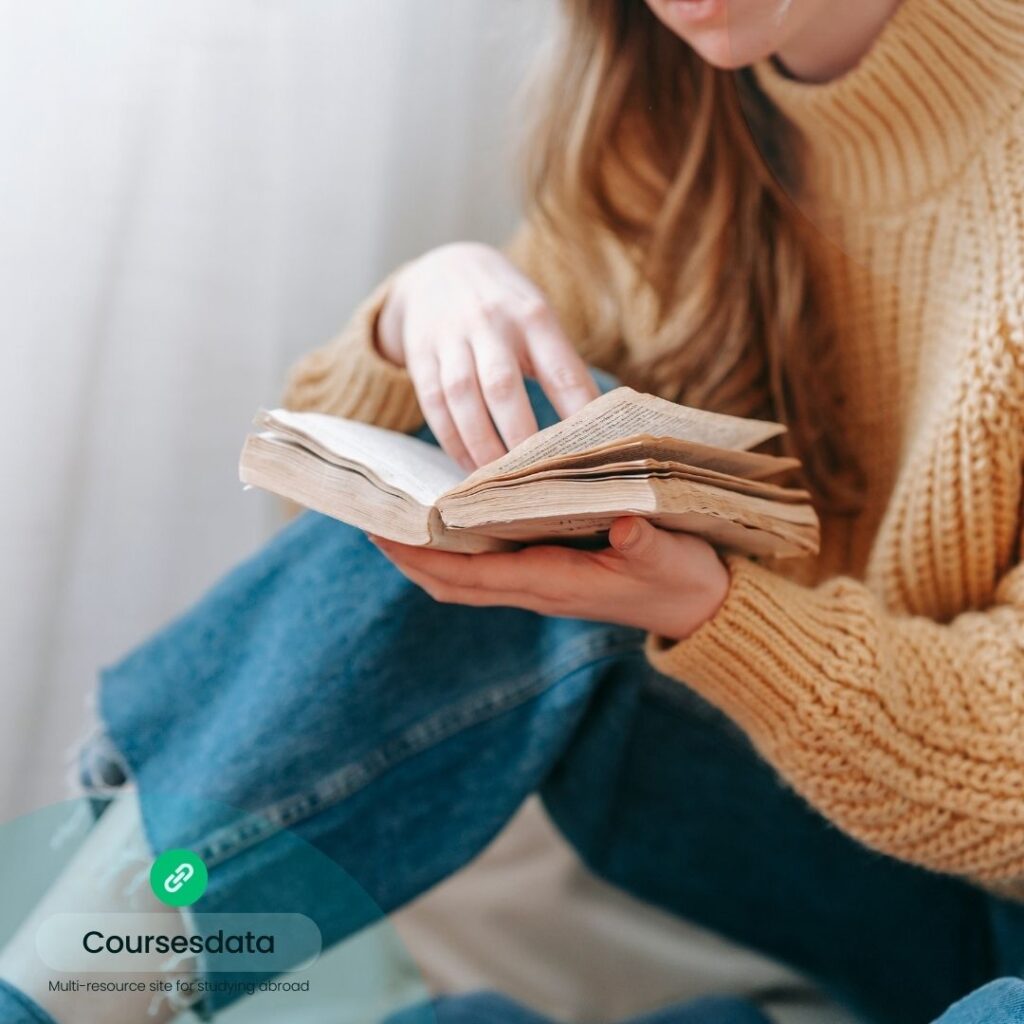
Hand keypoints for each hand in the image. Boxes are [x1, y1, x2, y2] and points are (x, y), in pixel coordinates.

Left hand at [371, 517, 729, 641]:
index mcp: (555, 582)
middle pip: (454, 583)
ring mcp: (540, 587)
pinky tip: (450, 525)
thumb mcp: (670, 556)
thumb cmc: (682, 577)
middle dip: (410, 558)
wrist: (700, 608)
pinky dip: (458, 554)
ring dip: (428, 558)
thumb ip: (646, 542)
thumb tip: (625, 521)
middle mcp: (537, 589)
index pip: (473, 575)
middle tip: (371, 522)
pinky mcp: (550, 578)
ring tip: (397, 522)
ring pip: (466, 580)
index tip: (384, 532)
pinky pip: (488, 572)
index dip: (425, 557)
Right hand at [377, 242, 598, 469]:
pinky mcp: (421, 354)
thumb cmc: (507, 308)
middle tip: (536, 478)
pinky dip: (452, 440)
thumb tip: (593, 427)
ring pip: (462, 397)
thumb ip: (560, 364)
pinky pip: (433, 403)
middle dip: (520, 436)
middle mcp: (491, 323)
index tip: (591, 452)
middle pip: (503, 386)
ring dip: (481, 444)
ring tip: (498, 481)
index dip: (576, 412)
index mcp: (533, 316)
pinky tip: (468, 466)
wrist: (441, 268)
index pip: (560, 370)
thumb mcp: (538, 318)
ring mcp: (451, 338)